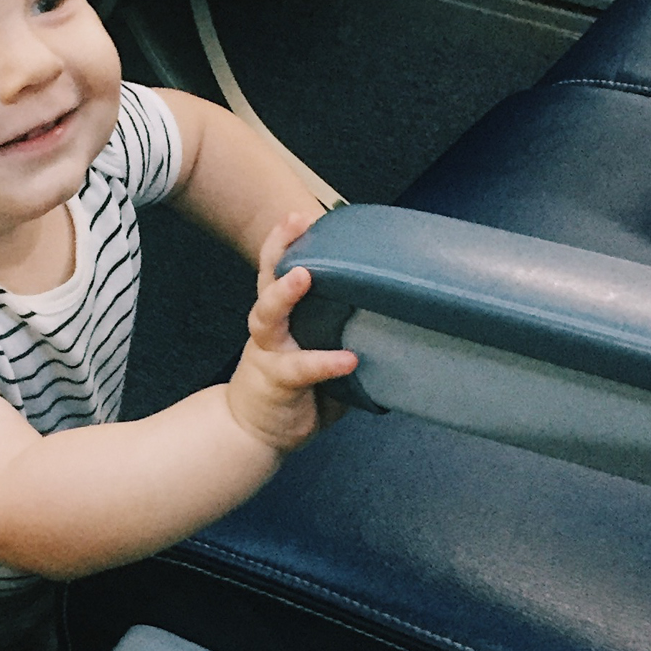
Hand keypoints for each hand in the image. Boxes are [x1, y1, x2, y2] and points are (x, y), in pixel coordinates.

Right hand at [225, 213, 357, 455]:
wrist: (251, 435)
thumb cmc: (293, 394)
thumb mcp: (322, 360)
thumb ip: (347, 340)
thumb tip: (399, 326)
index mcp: (282, 318)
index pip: (281, 270)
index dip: (289, 242)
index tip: (305, 215)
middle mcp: (270, 329)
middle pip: (266, 278)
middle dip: (279, 247)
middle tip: (296, 219)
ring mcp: (268, 353)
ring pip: (267, 315)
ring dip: (284, 293)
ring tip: (304, 275)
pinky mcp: (275, 381)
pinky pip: (300, 367)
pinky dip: (324, 361)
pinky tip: (347, 359)